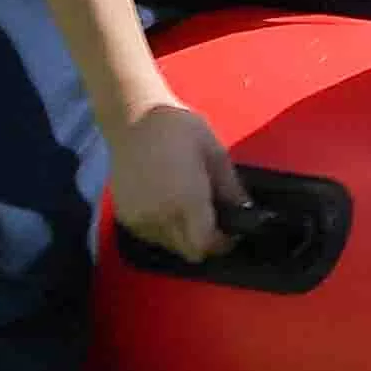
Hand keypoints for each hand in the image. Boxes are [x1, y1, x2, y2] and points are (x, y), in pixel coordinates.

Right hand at [107, 99, 240, 262]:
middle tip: (215, 220)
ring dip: (184, 237)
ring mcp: (140, 220)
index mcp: (186, 201)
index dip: (222, 243)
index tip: (231, 232)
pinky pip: (151, 236)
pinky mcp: (125, 218)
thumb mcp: (215, 153)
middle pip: (188, 251)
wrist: (134, 119)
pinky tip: (168, 206)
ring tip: (190, 209)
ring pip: (169, 246)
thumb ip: (231, 188)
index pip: (206, 245)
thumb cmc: (180, 129)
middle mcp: (161, 217)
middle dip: (205, 242)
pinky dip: (164, 230)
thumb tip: (246, 210)